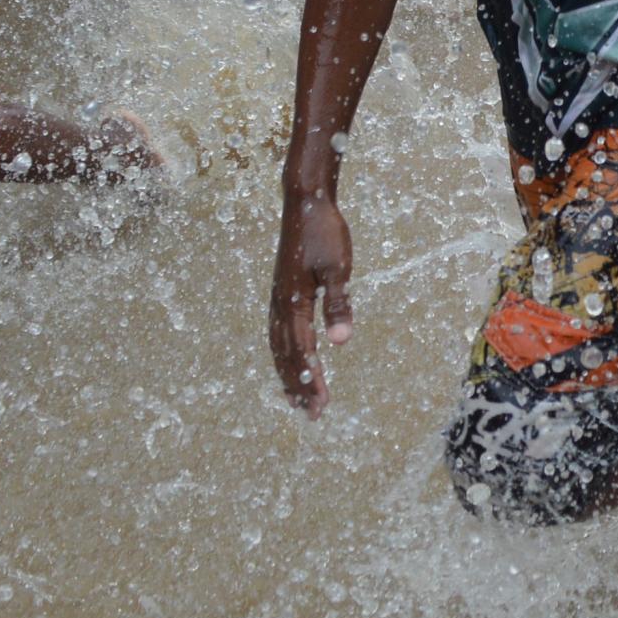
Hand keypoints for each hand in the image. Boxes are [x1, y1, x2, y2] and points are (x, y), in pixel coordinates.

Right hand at [269, 189, 354, 415]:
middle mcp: (280, 305)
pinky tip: (288, 363)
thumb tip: (341, 343)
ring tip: (296, 400)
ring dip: (288, 375)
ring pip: (278, 348)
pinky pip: (276, 333)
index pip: (303, 352)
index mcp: (294, 302)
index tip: (321, 405)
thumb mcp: (339, 268)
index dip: (311, 380)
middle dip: (298, 386)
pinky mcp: (280, 293)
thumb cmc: (325, 233)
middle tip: (312, 414)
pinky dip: (281, 355)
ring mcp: (277, 300)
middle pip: (286, 356)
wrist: (304, 203)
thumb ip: (339, 305)